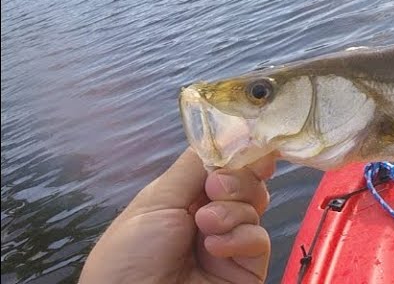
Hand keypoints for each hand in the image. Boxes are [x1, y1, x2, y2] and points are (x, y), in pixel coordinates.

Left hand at [80, 148, 274, 283]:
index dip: (238, 152)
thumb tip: (229, 131)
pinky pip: (259, 238)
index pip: (221, 165)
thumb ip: (194, 166)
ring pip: (256, 206)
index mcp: (183, 199)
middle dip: (236, 179)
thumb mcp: (155, 201)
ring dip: (232, 210)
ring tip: (206, 225)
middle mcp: (209, 217)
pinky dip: (240, 237)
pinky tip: (215, 247)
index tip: (250, 141)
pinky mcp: (246, 267)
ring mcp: (229, 243)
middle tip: (215, 189)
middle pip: (245, 181)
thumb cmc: (128, 259)